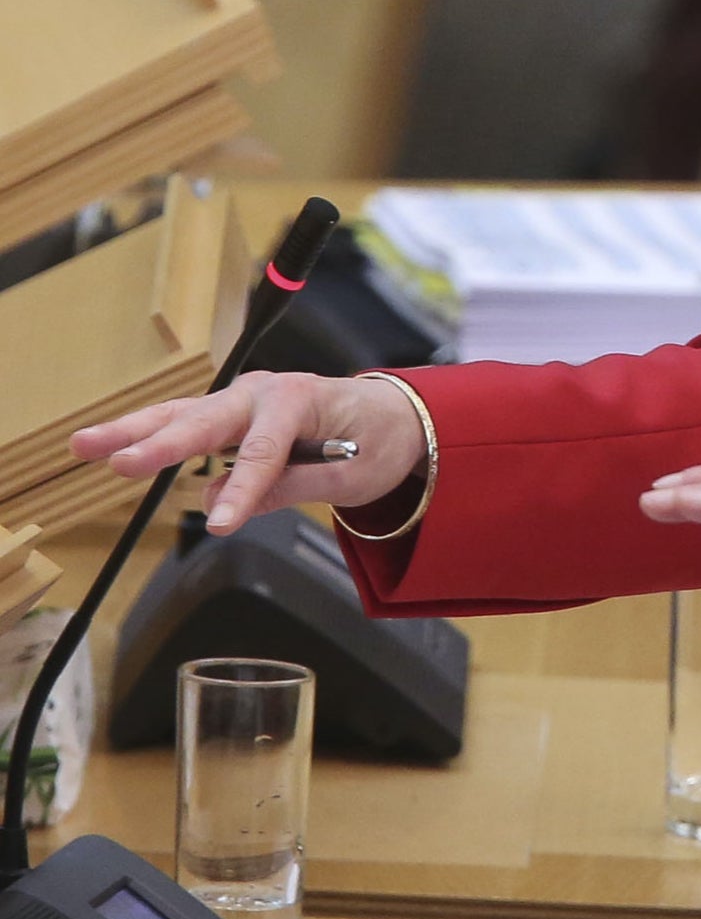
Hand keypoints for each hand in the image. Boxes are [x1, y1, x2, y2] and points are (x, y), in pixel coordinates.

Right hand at [72, 371, 427, 531]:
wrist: (396, 414)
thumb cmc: (377, 439)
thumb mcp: (352, 474)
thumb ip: (290, 487)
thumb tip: (222, 503)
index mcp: (302, 401)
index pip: (265, 452)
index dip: (241, 491)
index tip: (220, 526)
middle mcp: (264, 392)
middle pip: (206, 421)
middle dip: (160, 444)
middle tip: (120, 464)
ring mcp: (243, 400)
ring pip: (181, 414)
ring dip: (132, 430)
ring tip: (86, 444)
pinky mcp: (230, 414)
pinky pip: (185, 422)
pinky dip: (147, 432)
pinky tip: (109, 445)